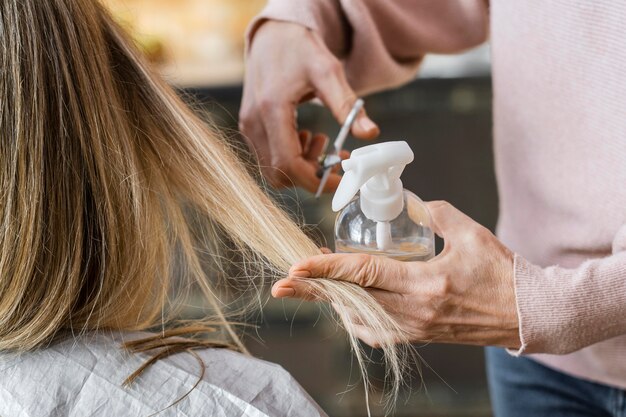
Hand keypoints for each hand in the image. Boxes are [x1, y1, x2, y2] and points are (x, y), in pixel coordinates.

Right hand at [240, 21, 379, 191]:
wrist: (273, 34)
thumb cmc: (299, 48)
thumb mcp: (328, 71)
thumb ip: (347, 105)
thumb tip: (369, 133)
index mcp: (271, 110)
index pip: (288, 164)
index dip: (315, 180)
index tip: (340, 179)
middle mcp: (254, 123)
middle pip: (279, 175)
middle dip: (309, 175)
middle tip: (334, 158)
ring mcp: (250, 126)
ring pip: (273, 170)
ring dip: (301, 166)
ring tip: (322, 141)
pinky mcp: (251, 127)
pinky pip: (269, 158)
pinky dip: (292, 158)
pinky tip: (308, 137)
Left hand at [272, 201, 520, 348]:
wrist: (526, 314)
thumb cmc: (502, 273)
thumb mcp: (469, 233)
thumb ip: (434, 212)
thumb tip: (407, 201)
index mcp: (425, 283)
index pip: (364, 273)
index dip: (327, 269)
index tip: (297, 266)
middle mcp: (414, 311)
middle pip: (350, 299)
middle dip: (313, 291)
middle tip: (283, 285)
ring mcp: (414, 328)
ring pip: (358, 317)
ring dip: (330, 302)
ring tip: (307, 289)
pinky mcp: (418, 336)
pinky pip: (375, 331)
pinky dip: (353, 318)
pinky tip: (344, 307)